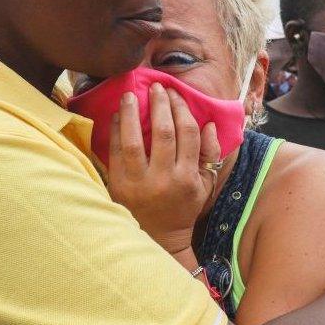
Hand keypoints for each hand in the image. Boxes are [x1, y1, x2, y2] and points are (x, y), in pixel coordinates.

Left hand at [107, 83, 220, 253]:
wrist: (159, 238)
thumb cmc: (183, 206)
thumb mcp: (205, 184)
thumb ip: (209, 154)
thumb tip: (208, 123)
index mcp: (188, 176)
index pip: (187, 134)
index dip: (181, 109)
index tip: (175, 94)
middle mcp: (165, 178)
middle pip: (163, 133)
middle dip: (159, 105)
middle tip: (156, 87)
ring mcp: (140, 183)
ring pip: (134, 141)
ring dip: (131, 113)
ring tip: (130, 95)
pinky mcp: (119, 186)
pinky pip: (115, 153)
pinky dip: (115, 131)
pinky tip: (116, 115)